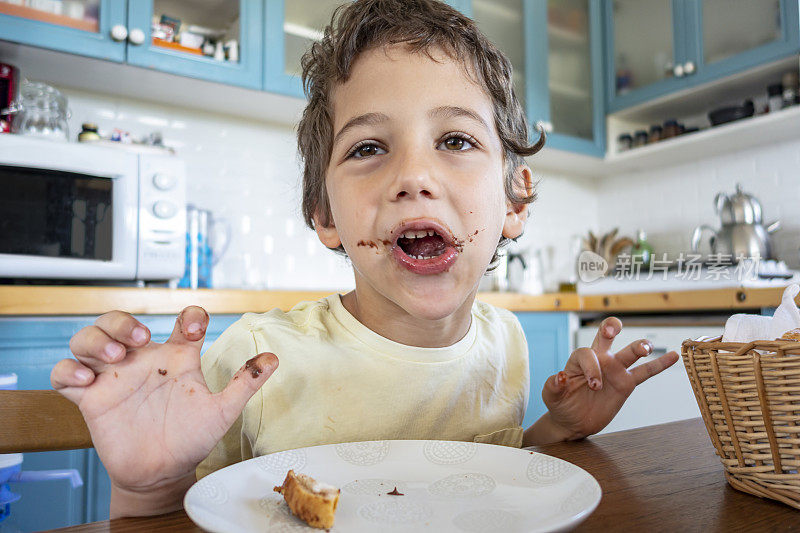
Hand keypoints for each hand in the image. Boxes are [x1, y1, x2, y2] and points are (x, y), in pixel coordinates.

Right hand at [50, 307, 277, 515]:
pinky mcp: (91, 399)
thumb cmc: (191, 438)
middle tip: (141, 339)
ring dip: (96, 339)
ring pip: (88, 339)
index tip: (195, 328)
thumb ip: (245, 383)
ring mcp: (114, 378)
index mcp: (178, 358)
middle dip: (124, 321)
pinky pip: (64, 374)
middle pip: (120, 321)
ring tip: (114, 357)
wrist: (163, 472)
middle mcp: (143, 362)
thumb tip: (273, 358)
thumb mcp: (221, 410)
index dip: (190, 315)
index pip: (181, 321)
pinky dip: (69, 371)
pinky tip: (87, 381)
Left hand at [541, 317, 678, 439]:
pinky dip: (660, 364)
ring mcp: (614, 370)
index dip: (591, 367)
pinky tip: (674, 356)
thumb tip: (560, 376)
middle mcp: (598, 359)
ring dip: (639, 346)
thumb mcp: (551, 396)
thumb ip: (553, 386)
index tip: (593, 385)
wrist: (573, 422)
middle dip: (610, 328)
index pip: (587, 353)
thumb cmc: (561, 404)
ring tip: (645, 348)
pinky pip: (646, 372)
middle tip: (613, 331)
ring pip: (629, 352)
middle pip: (606, 336)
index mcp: (579, 360)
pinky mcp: (626, 384)